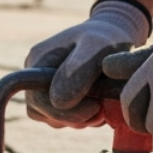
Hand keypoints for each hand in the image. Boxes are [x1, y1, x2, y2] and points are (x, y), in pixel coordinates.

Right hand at [24, 0, 150, 126]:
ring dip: (78, 119)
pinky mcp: (58, 97)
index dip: (64, 111)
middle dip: (74, 117)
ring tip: (102, 107)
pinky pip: (62, 119)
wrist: (117, 33)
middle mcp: (34, 75)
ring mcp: (44, 88)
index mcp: (38, 59)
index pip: (38, 99)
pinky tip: (98, 108)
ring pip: (52, 118)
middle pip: (43, 112)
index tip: (95, 106)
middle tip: (100, 111)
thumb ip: (78, 71)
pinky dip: (81, 118)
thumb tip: (58, 101)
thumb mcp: (97, 47)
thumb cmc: (107, 37)